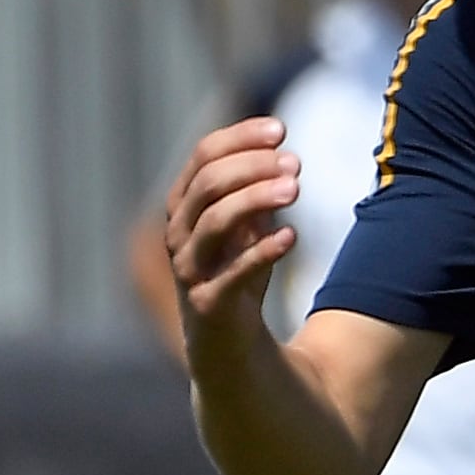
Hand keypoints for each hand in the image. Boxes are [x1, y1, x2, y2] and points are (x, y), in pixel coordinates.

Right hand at [163, 115, 302, 324]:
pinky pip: (232, 272)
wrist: (228, 344)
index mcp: (183, 206)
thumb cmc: (238, 275)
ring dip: (257, 198)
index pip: (203, 155)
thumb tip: (286, 159)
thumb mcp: (249, 228)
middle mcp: (178, 233)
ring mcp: (188, 269)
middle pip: (207, 183)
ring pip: (215, 221)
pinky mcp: (207, 304)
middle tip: (294, 163)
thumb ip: (258, 194)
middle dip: (252, 166)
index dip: (240, 138)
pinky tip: (292, 236)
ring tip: (296, 189)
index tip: (280, 130)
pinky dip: (262, 251)